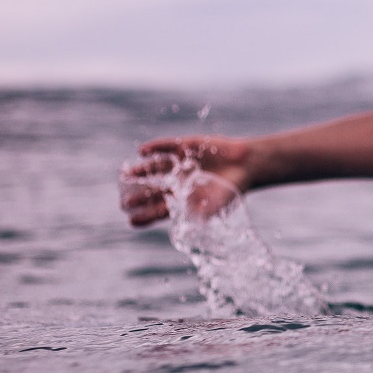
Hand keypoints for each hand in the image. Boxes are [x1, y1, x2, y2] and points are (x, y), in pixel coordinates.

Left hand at [119, 135, 251, 226]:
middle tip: (125, 203)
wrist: (247, 164)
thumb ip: (203, 213)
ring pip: (155, 168)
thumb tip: (187, 225)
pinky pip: (166, 147)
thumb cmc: (233, 188)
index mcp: (184, 199)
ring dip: (141, 171)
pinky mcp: (186, 146)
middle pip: (153, 190)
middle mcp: (178, 182)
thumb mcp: (218, 204)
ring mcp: (180, 164)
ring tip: (126, 175)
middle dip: (139, 197)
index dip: (146, 215)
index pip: (160, 209)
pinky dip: (155, 148)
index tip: (131, 221)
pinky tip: (142, 152)